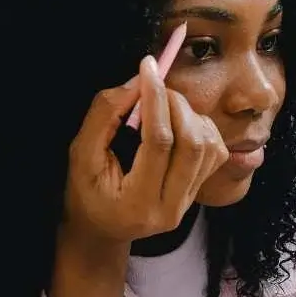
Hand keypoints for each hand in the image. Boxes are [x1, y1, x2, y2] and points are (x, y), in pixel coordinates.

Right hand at [64, 55, 228, 243]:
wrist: (100, 229)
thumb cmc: (85, 192)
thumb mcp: (81, 154)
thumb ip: (105, 116)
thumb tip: (138, 82)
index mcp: (138, 203)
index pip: (159, 142)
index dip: (155, 99)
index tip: (149, 67)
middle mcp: (171, 208)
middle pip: (192, 144)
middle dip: (175, 104)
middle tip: (155, 88)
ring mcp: (188, 203)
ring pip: (208, 146)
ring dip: (189, 115)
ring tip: (163, 108)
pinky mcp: (196, 193)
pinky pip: (214, 153)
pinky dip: (201, 128)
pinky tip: (178, 124)